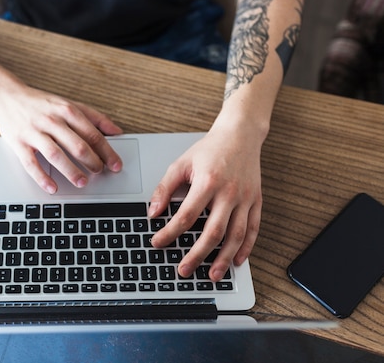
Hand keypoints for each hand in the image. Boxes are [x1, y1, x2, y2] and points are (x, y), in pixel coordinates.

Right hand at [0, 86, 122, 193]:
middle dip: (92, 162)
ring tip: (82, 182)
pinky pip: (31, 163)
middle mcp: (51, 121)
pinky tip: (52, 187)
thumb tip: (117, 131)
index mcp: (67, 111)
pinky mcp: (19, 143)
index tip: (115, 164)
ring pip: (55, 154)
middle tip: (99, 172)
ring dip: (70, 171)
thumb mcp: (69, 104)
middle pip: (77, 145)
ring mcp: (34, 132)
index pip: (92, 134)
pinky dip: (42, 177)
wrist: (7, 96)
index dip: (106, 151)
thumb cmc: (41, 104)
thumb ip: (95, 117)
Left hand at [148, 122, 263, 281]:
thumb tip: (152, 212)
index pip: (186, 215)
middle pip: (213, 231)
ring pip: (236, 235)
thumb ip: (165, 188)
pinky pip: (253, 229)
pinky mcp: (257, 201)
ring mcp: (246, 198)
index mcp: (208, 182)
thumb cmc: (210, 149)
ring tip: (213, 275)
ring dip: (224, 258)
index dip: (170, 233)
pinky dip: (246, 248)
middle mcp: (229, 192)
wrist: (240, 135)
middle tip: (184, 270)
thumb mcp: (181, 163)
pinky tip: (236, 260)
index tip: (158, 243)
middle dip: (197, 255)